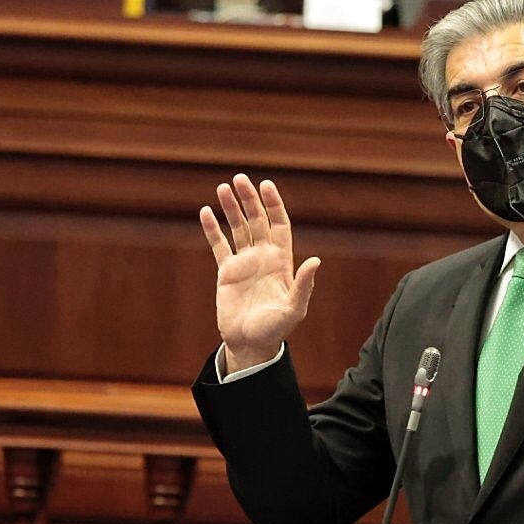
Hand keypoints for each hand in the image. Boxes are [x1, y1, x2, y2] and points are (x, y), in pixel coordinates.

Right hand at [200, 175, 319, 373]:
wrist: (251, 344)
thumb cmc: (276, 329)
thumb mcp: (294, 308)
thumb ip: (303, 285)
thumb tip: (316, 261)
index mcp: (281, 262)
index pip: (279, 225)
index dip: (274, 205)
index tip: (266, 185)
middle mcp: (263, 257)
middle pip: (257, 221)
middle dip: (250, 200)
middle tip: (240, 179)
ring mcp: (245, 263)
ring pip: (237, 228)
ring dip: (231, 208)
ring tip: (223, 188)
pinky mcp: (227, 272)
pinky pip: (219, 245)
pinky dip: (213, 229)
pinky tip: (206, 211)